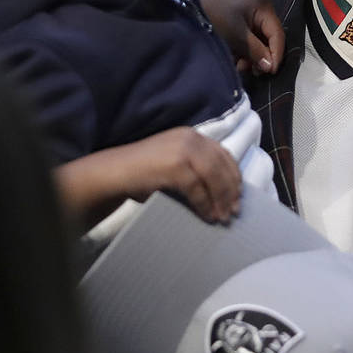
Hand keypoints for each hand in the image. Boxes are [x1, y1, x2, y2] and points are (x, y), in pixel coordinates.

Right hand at [119, 127, 241, 221]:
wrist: (113, 173)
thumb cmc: (143, 174)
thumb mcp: (174, 164)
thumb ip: (197, 169)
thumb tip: (224, 193)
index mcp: (192, 135)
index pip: (224, 155)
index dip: (234, 176)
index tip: (239, 196)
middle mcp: (190, 138)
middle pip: (222, 166)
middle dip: (231, 191)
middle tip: (235, 212)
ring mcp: (182, 150)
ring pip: (214, 177)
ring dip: (221, 199)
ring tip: (223, 217)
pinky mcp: (175, 166)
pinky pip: (198, 189)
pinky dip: (205, 204)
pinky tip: (207, 216)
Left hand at [198, 0, 284, 74]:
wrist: (186, 10)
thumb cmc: (213, 18)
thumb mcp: (237, 36)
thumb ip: (256, 51)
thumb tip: (270, 67)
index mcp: (263, 7)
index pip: (277, 34)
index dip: (276, 54)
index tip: (271, 72)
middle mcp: (259, 10)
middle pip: (269, 39)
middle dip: (262, 57)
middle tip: (255, 72)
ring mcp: (248, 17)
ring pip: (258, 43)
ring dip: (251, 57)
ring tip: (241, 67)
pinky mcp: (237, 23)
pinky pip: (247, 41)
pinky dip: (243, 52)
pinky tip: (234, 60)